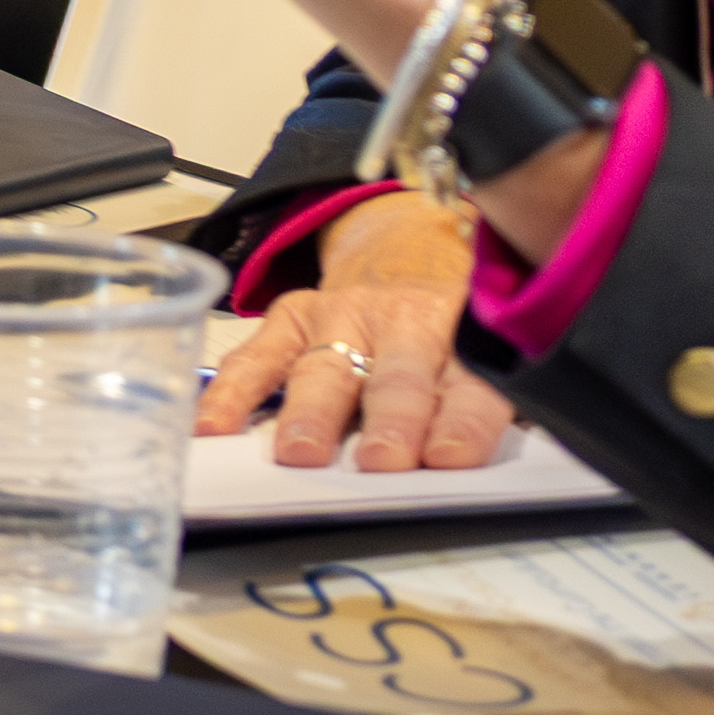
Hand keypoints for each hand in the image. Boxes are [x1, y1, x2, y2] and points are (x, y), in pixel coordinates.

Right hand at [197, 194, 526, 474]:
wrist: (411, 250)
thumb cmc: (454, 327)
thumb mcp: (497, 355)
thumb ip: (496, 407)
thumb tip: (499, 464)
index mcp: (467, 343)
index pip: (472, 388)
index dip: (461, 423)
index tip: (446, 457)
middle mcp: (405, 325)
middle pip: (397, 376)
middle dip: (389, 418)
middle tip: (378, 459)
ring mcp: (344, 317)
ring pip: (326, 369)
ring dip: (313, 412)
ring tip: (299, 451)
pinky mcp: (294, 315)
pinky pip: (258, 358)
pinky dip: (232, 392)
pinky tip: (214, 425)